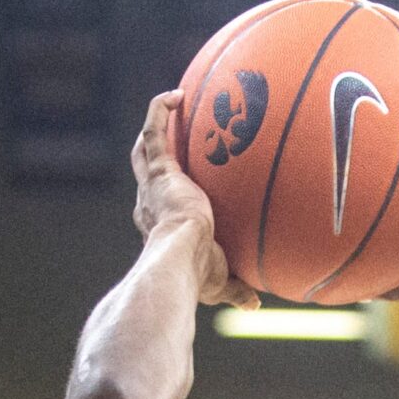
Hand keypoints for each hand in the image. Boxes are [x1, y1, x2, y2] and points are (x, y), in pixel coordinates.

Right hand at [131, 92, 256, 308]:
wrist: (181, 258)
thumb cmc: (196, 275)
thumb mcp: (218, 283)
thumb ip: (235, 289)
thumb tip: (255, 304)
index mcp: (158, 224)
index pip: (156, 204)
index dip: (162, 193)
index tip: (179, 186)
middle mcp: (149, 201)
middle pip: (143, 171)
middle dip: (152, 155)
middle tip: (167, 140)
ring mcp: (152, 183)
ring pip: (143, 147)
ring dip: (154, 125)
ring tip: (172, 104)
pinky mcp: (160, 169)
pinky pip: (154, 129)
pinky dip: (160, 110)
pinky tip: (176, 94)